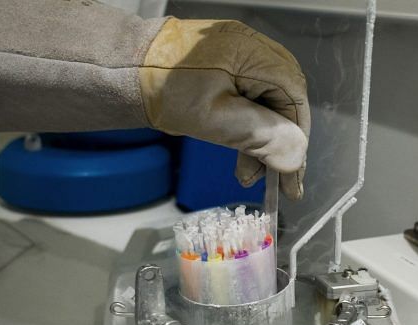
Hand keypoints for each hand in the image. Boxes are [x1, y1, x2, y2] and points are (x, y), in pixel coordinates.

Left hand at [139, 18, 309, 199]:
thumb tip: (294, 157)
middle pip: (282, 102)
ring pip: (264, 103)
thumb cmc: (162, 90)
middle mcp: (251, 50)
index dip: (296, 141)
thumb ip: (259, 136)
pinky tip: (237, 152)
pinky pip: (246, 99)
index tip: (291, 180)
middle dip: (277, 144)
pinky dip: (244, 127)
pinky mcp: (222, 69)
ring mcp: (237, 57)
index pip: (294, 99)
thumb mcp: (214, 119)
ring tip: (246, 174)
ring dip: (259, 140)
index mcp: (254, 54)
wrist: (121, 72)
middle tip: (268, 181)